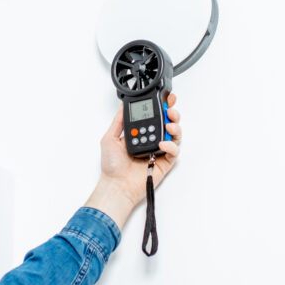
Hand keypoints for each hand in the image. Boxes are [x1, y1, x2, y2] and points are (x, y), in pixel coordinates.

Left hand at [84, 94, 181, 230]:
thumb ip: (118, 121)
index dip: (161, 107)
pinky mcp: (165, 163)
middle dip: (172, 113)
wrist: (116, 185)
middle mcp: (151, 140)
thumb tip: (123, 106)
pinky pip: (174, 151)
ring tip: (170, 125)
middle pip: (168, 122)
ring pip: (175, 135)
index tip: (165, 99)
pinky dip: (172, 145)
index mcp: (140, 133)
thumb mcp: (109, 138)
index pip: (153, 116)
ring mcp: (159, 151)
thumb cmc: (112, 166)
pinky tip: (163, 143)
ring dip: (175, 127)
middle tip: (170, 110)